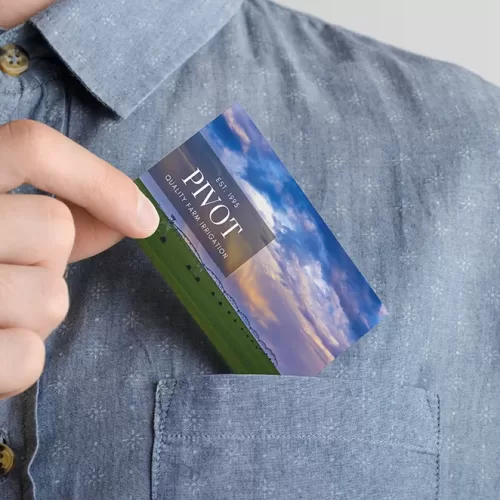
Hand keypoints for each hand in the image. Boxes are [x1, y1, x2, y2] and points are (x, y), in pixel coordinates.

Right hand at [0, 120, 158, 398]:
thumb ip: (49, 217)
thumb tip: (133, 218)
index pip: (31, 148)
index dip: (98, 181)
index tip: (144, 220)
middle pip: (54, 229)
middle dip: (48, 260)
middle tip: (4, 274)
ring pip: (49, 299)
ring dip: (31, 316)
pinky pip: (26, 357)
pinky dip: (15, 364)